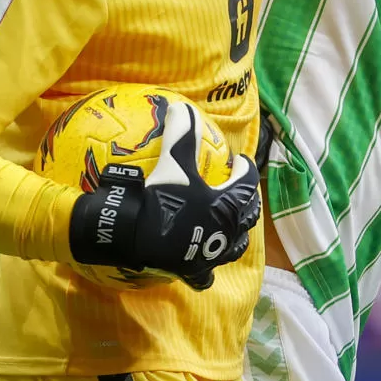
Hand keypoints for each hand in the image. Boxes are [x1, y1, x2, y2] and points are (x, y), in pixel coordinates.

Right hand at [68, 102, 261, 289]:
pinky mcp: (193, 271)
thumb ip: (182, 131)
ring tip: (231, 224)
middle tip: (240, 191)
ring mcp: (211, 254)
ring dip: (237, 233)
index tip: (240, 161)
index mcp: (227, 204)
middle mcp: (226, 231)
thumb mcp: (172, 159)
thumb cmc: (158, 196)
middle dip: (247, 201)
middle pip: (247, 216)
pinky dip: (208, 268)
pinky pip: (206, 274)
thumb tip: (181, 106)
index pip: (247, 183)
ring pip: (235, 246)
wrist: (133, 235)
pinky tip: (204, 263)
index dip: (246, 169)